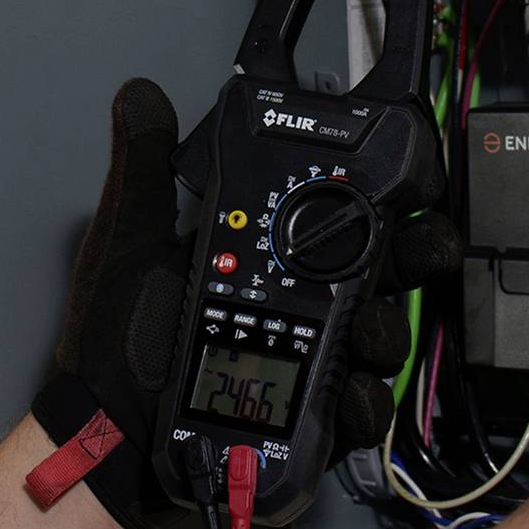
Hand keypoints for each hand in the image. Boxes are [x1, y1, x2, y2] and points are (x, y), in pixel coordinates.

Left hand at [31, 78, 458, 528]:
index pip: (334, 218)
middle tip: (420, 250)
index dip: (380, 200)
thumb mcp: (128, 244)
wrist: (107, 436)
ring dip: (385, 331)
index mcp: (257, 258)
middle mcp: (289, 306)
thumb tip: (138, 92)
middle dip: (412, 258)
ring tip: (368, 330)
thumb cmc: (113, 342)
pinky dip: (363, 403)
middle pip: (377, 275)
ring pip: (375, 339)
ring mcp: (303, 364)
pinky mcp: (305, 417)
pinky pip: (354, 410)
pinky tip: (352, 392)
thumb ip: (143, 169)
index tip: (409, 186)